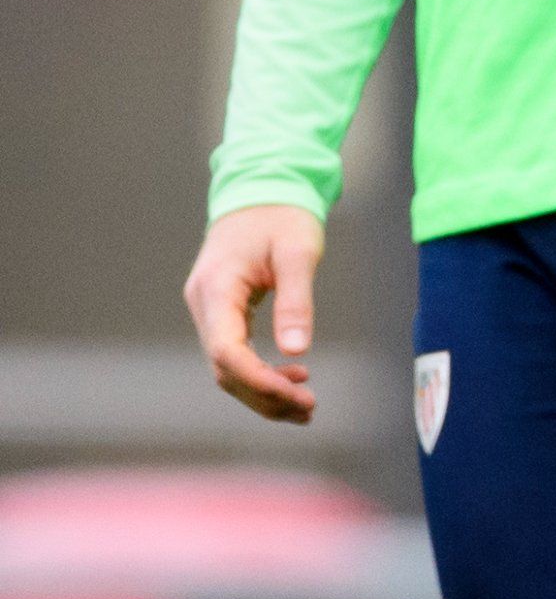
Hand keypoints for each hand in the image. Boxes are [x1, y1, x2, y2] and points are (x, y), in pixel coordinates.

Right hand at [184, 205, 326, 424]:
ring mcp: (208, 310)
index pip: (227, 351)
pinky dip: (260, 372)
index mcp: (216, 289)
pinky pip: (234, 354)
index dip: (258, 379)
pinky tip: (292, 378)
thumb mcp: (298, 252)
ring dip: (263, 391)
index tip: (297, 395)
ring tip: (305, 406)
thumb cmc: (283, 215)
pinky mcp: (221, 313)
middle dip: (265, 395)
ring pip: (227, 368)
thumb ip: (296, 300)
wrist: (263, 188)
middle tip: (309, 409)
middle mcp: (204, 305)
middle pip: (225, 369)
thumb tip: (297, 351)